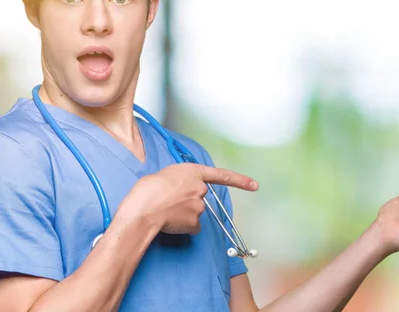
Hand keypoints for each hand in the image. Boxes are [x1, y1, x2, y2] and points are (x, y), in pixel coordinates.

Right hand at [115, 163, 257, 234]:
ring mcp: (200, 206)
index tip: (255, 185)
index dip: (240, 180)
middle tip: (168, 201)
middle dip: (187, 201)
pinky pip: (191, 226)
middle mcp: (201, 188)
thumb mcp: (165, 175)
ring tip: (165, 210)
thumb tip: (180, 191)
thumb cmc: (147, 190)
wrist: (143, 209)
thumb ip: (179, 180)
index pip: (222, 176)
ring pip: (194, 212)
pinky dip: (182, 226)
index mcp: (193, 171)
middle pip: (199, 197)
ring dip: (183, 213)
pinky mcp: (195, 223)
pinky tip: (170, 222)